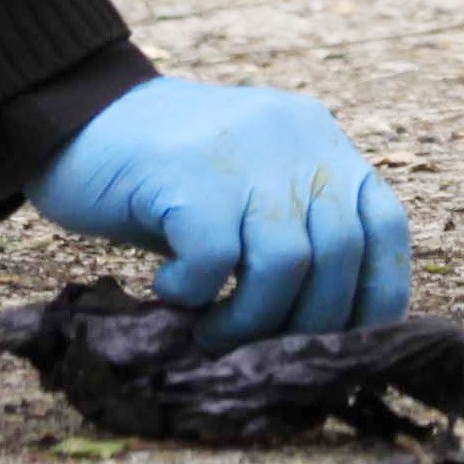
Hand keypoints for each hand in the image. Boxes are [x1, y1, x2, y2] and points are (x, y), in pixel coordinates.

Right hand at [34, 76, 410, 349]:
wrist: (77, 116)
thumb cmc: (166, 177)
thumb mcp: (248, 193)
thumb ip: (291, 236)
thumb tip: (326, 335)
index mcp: (320, 142)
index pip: (386, 225)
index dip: (375, 294)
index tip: (341, 341)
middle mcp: (296, 139)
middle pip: (341, 252)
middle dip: (307, 323)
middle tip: (260, 347)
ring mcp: (244, 152)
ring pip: (287, 263)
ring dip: (250, 320)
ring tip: (210, 331)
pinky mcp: (189, 172)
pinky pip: (216, 257)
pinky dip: (195, 292)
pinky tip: (168, 288)